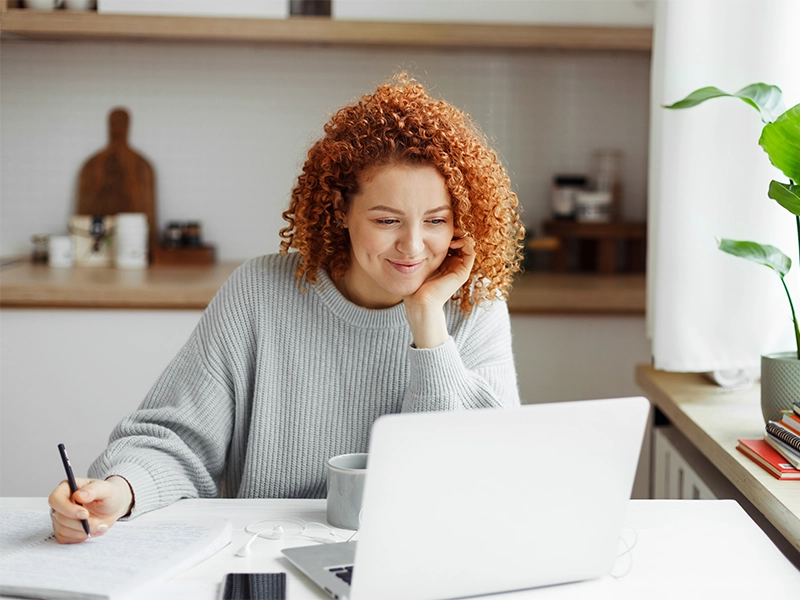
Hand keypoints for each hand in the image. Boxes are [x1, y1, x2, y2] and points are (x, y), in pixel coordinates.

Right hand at [48, 476, 132, 543]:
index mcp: (67, 488)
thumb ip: (92, 491)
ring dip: (83, 531)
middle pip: (60, 518)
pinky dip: (81, 537)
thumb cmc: (109, 494)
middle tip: (99, 523)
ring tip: (100, 526)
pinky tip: (93, 531)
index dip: (68, 509)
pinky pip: (65, 538)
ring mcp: (60, 517)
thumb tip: (78, 496)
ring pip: (63, 530)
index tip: (85, 514)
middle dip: (80, 524)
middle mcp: (60, 503)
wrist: (113, 506)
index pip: (56, 499)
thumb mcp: (106, 489)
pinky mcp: (63, 529)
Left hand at [403, 231, 475, 347]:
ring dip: (461, 236)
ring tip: (452, 235)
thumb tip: (413, 238)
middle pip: (460, 242)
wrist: (420, 301)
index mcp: (444, 262)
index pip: (450, 242)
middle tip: (449, 227)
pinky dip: (466, 244)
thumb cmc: (415, 284)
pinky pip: (471, 253)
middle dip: (456, 232)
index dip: (448, 232)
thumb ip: (419, 252)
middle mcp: (453, 264)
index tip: (440, 226)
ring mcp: (459, 269)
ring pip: (468, 245)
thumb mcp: (417, 263)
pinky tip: (454, 242)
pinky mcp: (462, 273)